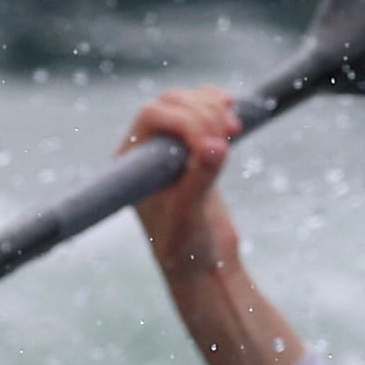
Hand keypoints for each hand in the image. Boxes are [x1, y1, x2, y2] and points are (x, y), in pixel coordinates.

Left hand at [123, 85, 244, 280]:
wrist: (201, 262)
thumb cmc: (185, 246)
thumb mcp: (191, 214)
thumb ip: (200, 179)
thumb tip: (216, 146)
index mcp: (131, 161)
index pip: (152, 115)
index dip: (185, 119)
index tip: (214, 144)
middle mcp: (145, 149)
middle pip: (171, 102)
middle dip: (203, 112)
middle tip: (229, 136)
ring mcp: (170, 147)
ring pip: (188, 101)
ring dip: (213, 107)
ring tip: (233, 130)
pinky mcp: (194, 149)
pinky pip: (204, 111)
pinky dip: (220, 107)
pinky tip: (234, 117)